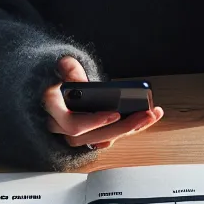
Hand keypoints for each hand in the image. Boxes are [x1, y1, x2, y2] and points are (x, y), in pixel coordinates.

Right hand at [43, 56, 162, 149]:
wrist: (55, 91)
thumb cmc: (59, 82)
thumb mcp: (61, 72)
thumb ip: (67, 70)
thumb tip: (68, 65)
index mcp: (53, 109)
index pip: (71, 124)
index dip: (94, 122)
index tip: (115, 113)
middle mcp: (60, 127)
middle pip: (93, 136)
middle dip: (122, 126)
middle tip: (144, 114)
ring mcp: (74, 135)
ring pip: (102, 139)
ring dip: (129, 129)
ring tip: (150, 114)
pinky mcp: (88, 137)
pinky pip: (108, 139)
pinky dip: (127, 130)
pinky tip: (144, 120)